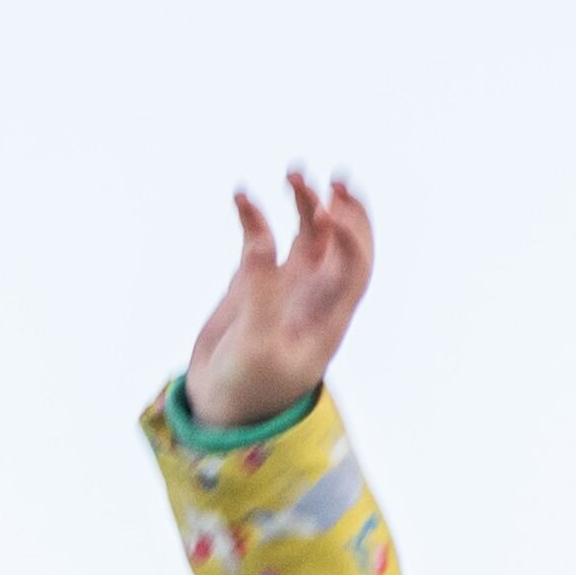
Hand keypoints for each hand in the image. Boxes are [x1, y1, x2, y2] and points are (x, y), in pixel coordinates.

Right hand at [182, 169, 372, 430]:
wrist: (219, 402)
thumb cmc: (248, 386)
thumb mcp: (257, 344)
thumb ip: (261, 291)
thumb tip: (263, 238)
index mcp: (328, 317)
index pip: (356, 268)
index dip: (352, 237)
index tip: (328, 210)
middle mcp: (314, 296)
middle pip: (343, 244)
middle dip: (345, 210)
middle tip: (335, 178)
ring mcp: (286, 286)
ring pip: (308, 234)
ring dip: (306, 203)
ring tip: (294, 172)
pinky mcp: (253, 281)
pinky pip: (261, 239)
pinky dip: (254, 216)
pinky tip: (241, 196)